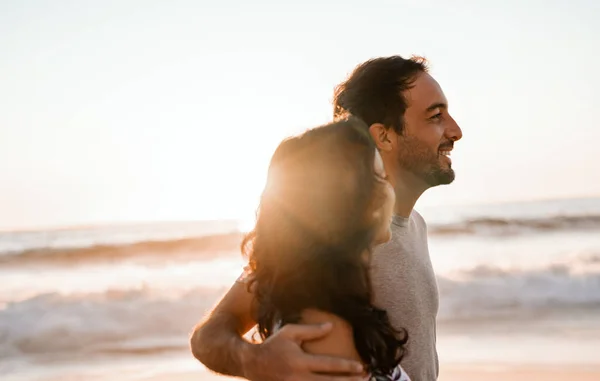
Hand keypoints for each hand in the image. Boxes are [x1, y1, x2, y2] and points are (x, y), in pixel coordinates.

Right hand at [242, 323, 364, 380]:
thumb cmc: (273, 345)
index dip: (346, 367)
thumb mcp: (290, 333)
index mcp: (299, 361)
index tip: (361, 367)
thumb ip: (311, 330)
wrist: (252, 365)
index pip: (328, 365)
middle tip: (366, 379)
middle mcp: (298, 378)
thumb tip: (331, 327)